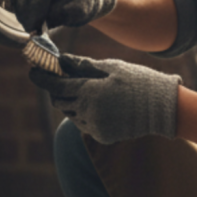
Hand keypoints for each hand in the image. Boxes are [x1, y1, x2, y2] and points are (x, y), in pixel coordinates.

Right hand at [7, 0, 116, 30]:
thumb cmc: (82, 3)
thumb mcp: (82, 11)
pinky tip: (23, 18)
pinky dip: (15, 4)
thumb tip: (45, 20)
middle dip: (25, 9)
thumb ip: (66, 15)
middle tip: (30, 30)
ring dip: (19, 9)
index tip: (34, 26)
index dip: (35, 5)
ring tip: (30, 26)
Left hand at [29, 54, 181, 143]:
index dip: (42, 78)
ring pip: (71, 114)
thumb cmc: (139, 82)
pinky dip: (85, 114)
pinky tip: (100, 104)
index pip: (56, 86)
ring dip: (72, 102)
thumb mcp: (112, 67)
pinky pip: (84, 124)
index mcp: (91, 92)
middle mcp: (89, 112)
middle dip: (58, 90)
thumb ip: (84, 65)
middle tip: (62, 78)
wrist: (163, 109)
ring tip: (88, 90)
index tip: (32, 71)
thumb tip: (61, 60)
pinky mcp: (102, 136)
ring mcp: (95, 127)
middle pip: (60, 102)